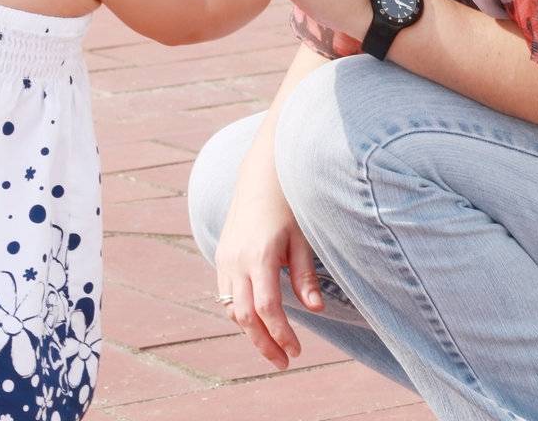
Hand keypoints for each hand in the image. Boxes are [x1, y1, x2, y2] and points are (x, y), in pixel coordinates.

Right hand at [215, 165, 322, 368]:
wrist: (260, 175)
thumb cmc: (288, 205)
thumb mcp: (302, 238)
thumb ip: (305, 275)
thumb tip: (316, 311)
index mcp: (260, 255)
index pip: (267, 308)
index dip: (281, 334)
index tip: (297, 352)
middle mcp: (237, 259)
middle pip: (245, 316)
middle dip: (264, 344)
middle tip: (284, 363)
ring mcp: (225, 258)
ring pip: (232, 308)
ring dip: (250, 333)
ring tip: (272, 348)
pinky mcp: (220, 255)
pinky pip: (226, 294)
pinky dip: (240, 314)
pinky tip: (257, 323)